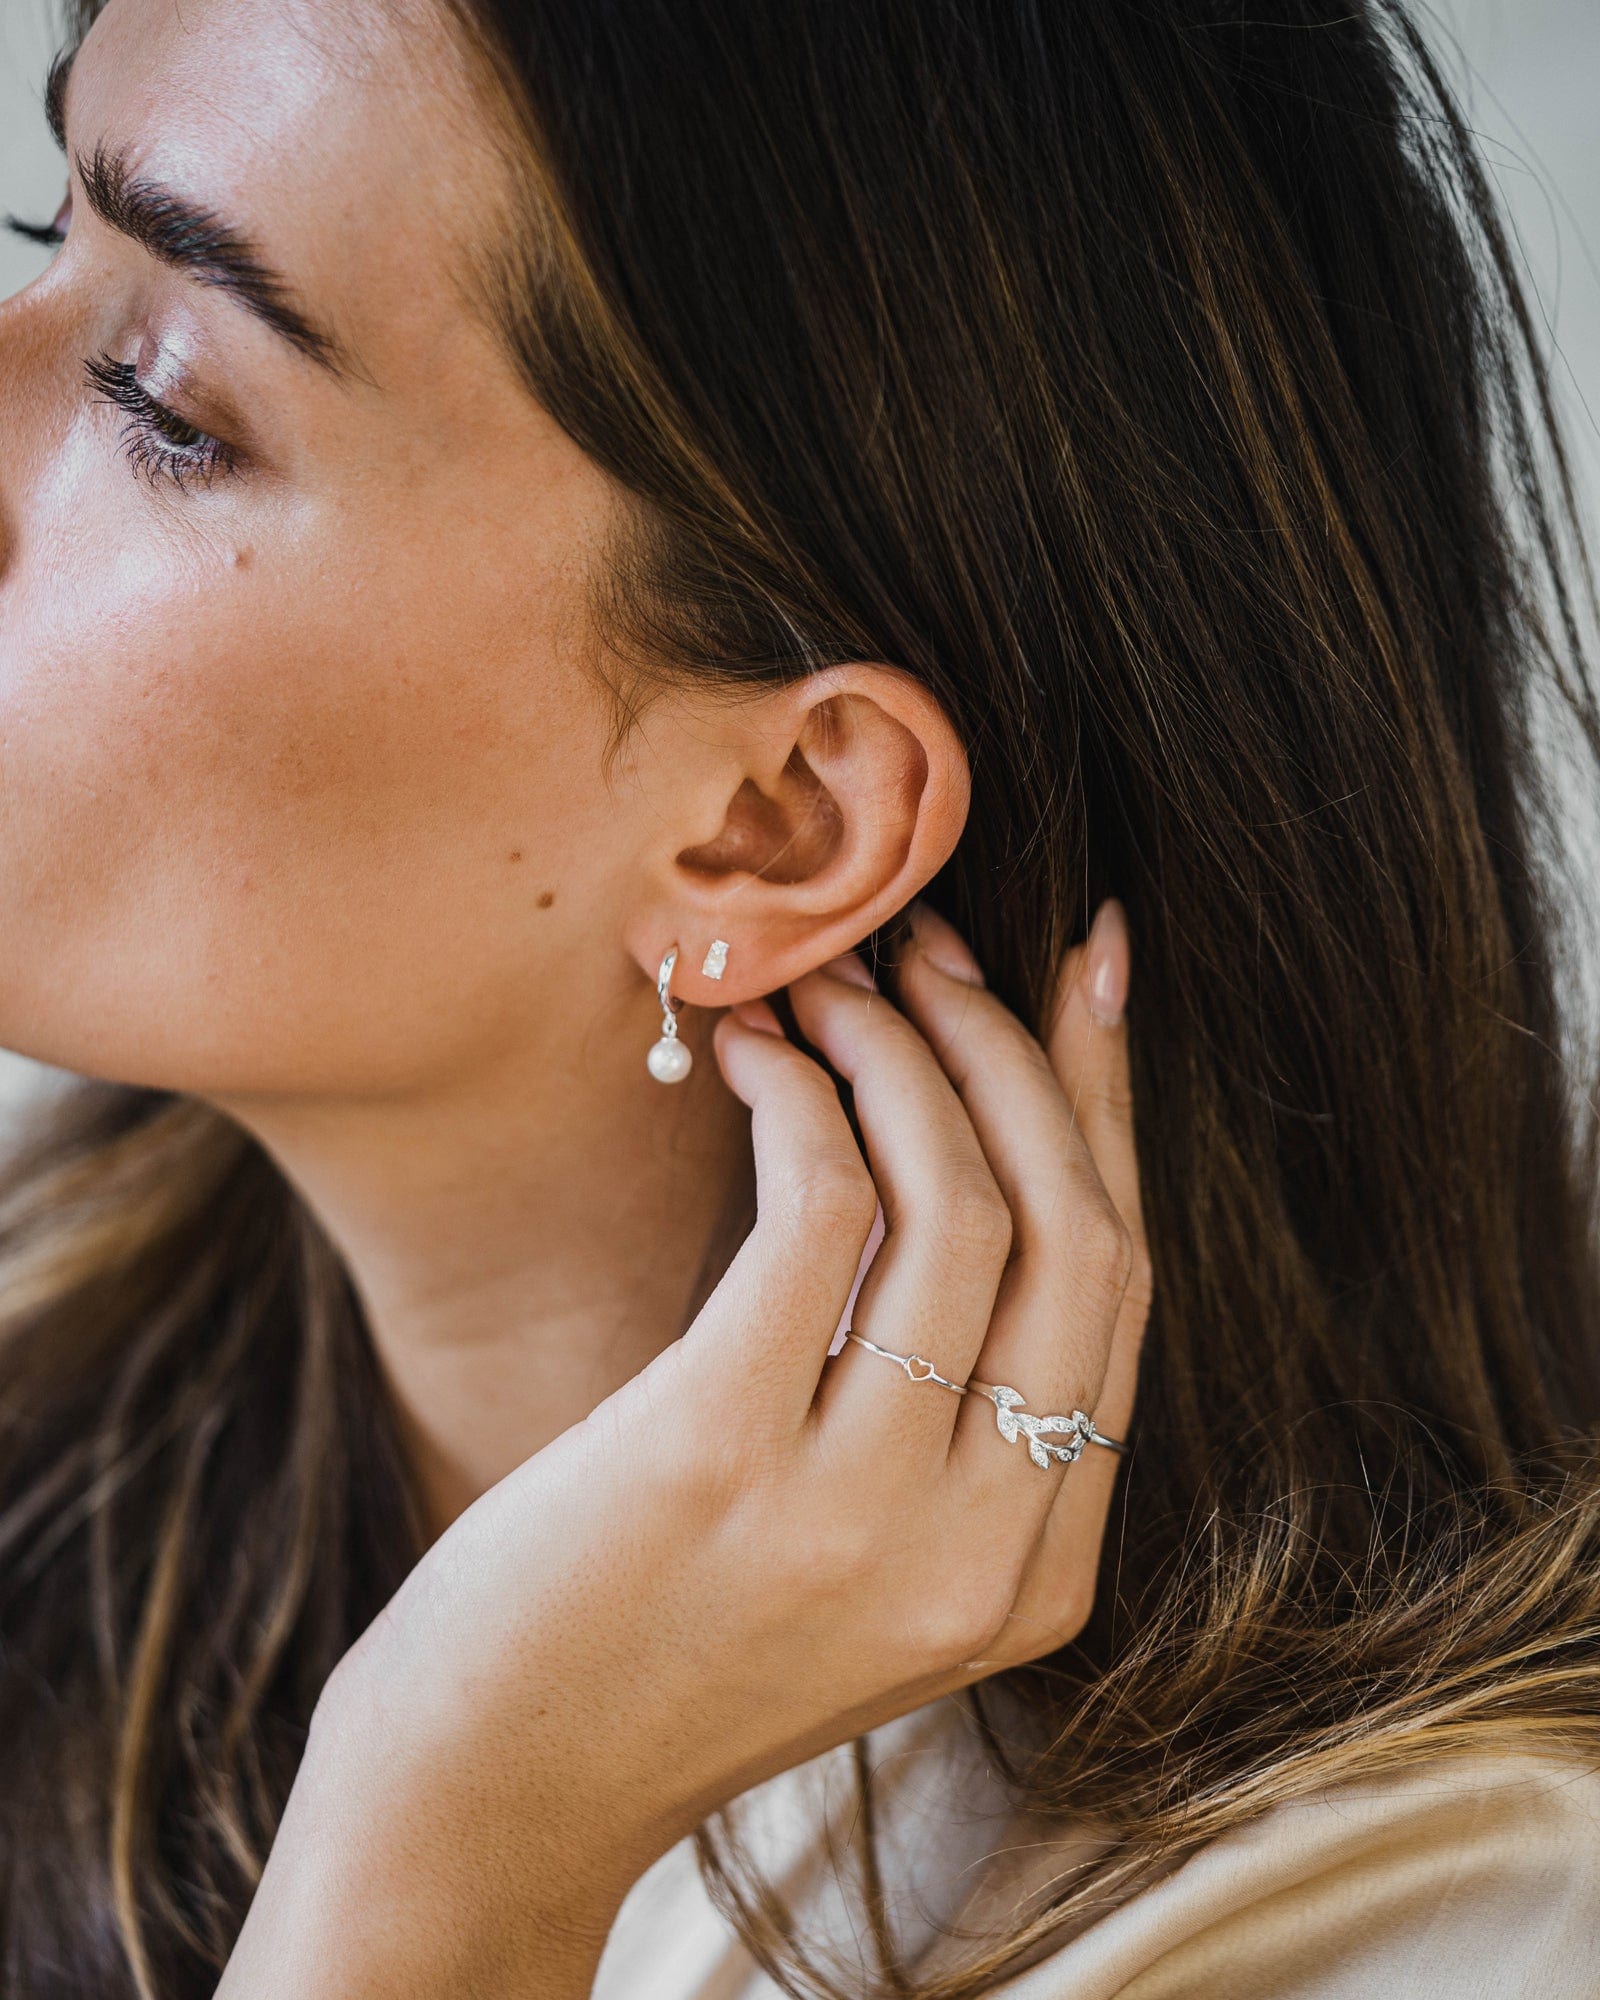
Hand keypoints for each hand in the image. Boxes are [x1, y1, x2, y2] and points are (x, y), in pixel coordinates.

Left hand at [218, 898, 1150, 1999]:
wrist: (493, 1791)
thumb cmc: (657, 1640)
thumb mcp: (859, 1554)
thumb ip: (943, 1417)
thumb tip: (971, 1167)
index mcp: (1035, 1574)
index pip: (1122, 1289)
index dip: (1107, 1107)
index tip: (1085, 976)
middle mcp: (983, 1553)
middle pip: (1078, 1233)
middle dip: (1021, 1053)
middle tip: (942, 947)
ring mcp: (862, 1515)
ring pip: (965, 1205)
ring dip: (906, 1053)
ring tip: (836, 985)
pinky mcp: (722, 1454)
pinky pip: (823, 1210)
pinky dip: (806, 1097)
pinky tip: (759, 1055)